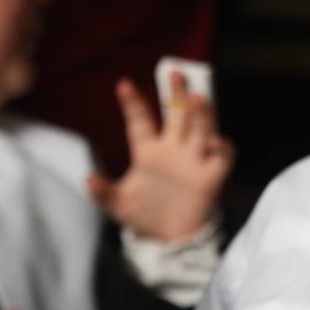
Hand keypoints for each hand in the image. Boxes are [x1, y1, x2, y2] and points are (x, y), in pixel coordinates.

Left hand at [87, 72, 233, 240]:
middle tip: (174, 71)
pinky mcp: (211, 174)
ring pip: (200, 127)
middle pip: (176, 114)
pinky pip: (221, 154)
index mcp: (147, 152)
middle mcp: (172, 149)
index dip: (132, 104)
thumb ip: (103, 192)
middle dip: (176, 93)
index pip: (140, 121)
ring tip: (196, 98)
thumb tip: (87, 179)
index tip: (123, 85)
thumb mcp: (117, 205)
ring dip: (201, 112)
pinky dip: (220, 147)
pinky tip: (211, 142)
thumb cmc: (143, 216)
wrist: (167, 238)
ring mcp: (193, 159)